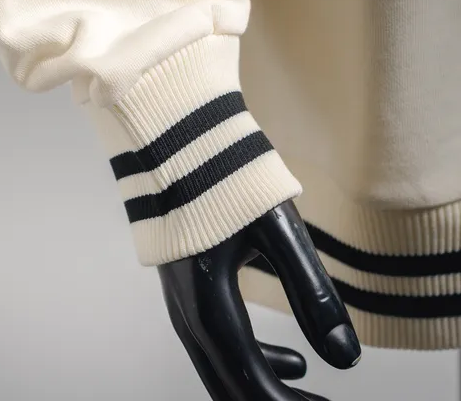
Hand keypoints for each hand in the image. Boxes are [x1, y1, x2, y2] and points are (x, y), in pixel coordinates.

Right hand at [157, 200, 360, 399]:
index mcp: (208, 301)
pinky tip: (293, 360)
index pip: (250, 381)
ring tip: (313, 390)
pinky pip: (215, 344)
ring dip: (264, 385)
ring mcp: (180, 302)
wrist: (173, 143)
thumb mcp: (279, 232)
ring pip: (219, 368)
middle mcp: (187, 313)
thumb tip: (346, 357)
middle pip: (228, 385)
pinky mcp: (185, 288)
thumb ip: (311, 293)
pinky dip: (253, 361)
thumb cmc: (227, 180)